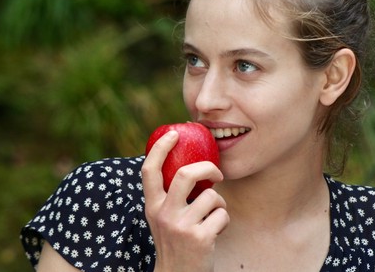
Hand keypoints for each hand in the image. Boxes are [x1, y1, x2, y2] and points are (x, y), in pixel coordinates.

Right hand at [141, 130, 229, 271]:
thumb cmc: (176, 241)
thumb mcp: (164, 217)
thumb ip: (169, 194)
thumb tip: (190, 162)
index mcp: (152, 206)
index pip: (149, 170)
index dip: (160, 148)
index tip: (174, 133)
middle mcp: (163, 214)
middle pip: (185, 174)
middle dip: (207, 168)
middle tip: (217, 174)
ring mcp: (181, 226)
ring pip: (211, 196)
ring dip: (219, 204)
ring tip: (212, 218)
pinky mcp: (200, 238)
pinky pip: (222, 215)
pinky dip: (224, 221)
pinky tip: (215, 232)